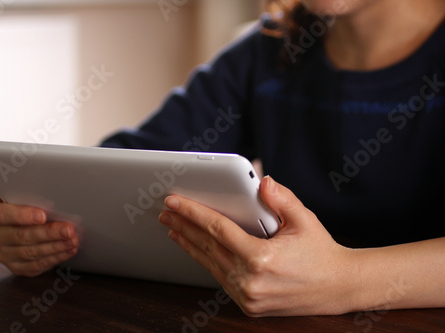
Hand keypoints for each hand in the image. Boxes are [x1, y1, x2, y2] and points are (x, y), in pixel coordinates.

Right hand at [0, 187, 78, 276]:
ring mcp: (5, 254)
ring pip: (32, 252)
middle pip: (23, 236)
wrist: (25, 230)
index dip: (23, 215)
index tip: (43, 215)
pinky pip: (38, 265)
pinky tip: (69, 249)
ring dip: (56, 245)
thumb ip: (19, 188)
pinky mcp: (17, 268)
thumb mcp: (23, 196)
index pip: (3, 214)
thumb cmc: (28, 208)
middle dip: (49, 232)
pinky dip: (56, 257)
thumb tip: (12, 176)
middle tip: (69, 229)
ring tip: (73, 239)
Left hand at [158, 176, 356, 316]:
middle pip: (207, 247)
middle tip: (166, 212)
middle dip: (183, 226)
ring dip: (189, 244)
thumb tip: (263, 181)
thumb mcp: (305, 220)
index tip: (174, 201)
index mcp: (262, 259)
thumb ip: (282, 199)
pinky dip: (205, 260)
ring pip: (209, 264)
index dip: (193, 213)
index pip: (217, 230)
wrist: (337, 287)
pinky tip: (195, 248)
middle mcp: (250, 281)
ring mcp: (247, 296)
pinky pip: (219, 277)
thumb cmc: (321, 252)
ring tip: (173, 228)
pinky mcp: (248, 304)